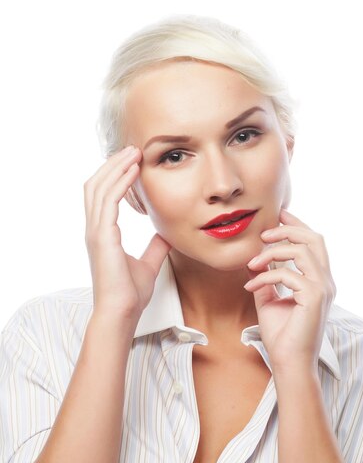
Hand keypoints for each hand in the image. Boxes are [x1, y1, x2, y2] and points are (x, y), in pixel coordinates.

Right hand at [84, 145, 170, 320]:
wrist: (122, 312)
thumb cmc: (130, 294)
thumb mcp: (147, 264)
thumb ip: (155, 247)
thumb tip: (166, 233)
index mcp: (102, 234)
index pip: (103, 196)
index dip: (115, 177)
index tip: (133, 163)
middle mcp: (95, 229)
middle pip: (96, 185)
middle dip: (113, 165)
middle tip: (132, 150)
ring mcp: (95, 231)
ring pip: (99, 187)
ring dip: (116, 167)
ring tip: (133, 153)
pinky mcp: (102, 236)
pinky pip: (108, 200)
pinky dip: (120, 182)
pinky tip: (134, 171)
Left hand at [244, 208, 335, 370]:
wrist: (289, 363)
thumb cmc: (282, 336)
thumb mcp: (269, 301)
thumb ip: (267, 280)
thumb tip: (254, 263)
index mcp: (319, 281)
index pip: (314, 243)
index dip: (297, 224)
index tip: (278, 215)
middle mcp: (326, 282)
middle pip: (314, 239)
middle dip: (288, 229)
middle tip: (263, 234)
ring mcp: (323, 289)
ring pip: (301, 251)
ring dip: (272, 253)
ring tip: (252, 263)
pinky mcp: (314, 298)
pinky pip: (288, 275)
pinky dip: (265, 277)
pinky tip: (250, 286)